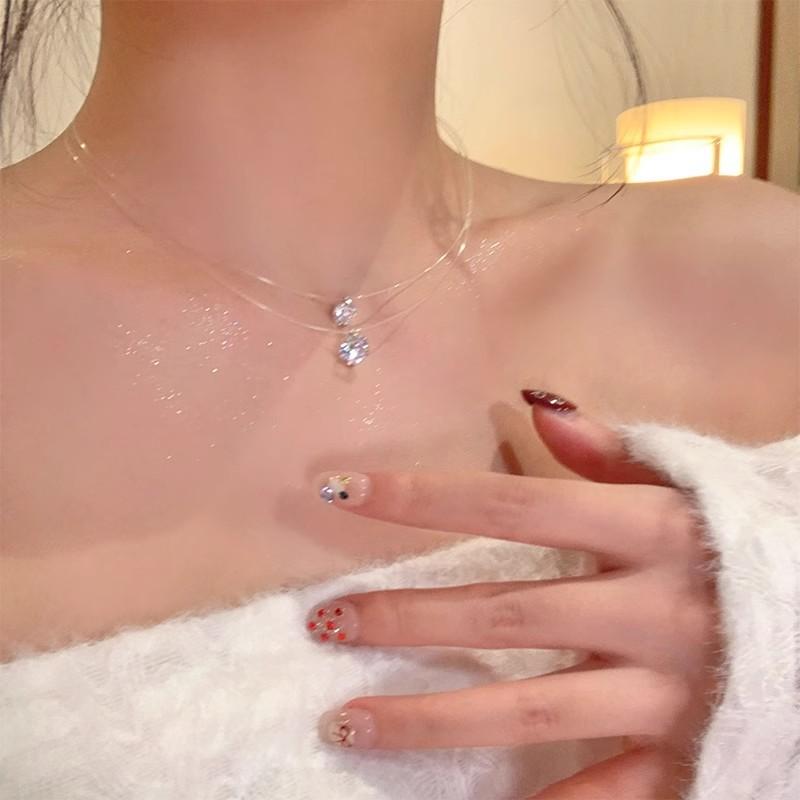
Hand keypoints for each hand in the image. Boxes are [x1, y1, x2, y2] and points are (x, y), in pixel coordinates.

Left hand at [308, 391, 719, 798]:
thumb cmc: (746, 543)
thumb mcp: (687, 487)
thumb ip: (610, 450)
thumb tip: (534, 401)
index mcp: (648, 530)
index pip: (510, 503)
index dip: (421, 497)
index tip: (343, 491)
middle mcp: (650, 609)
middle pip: (504, 612)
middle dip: (406, 618)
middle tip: (326, 623)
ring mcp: (665, 692)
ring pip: (528, 710)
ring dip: (431, 718)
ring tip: (346, 722)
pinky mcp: (686, 759)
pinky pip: (604, 795)